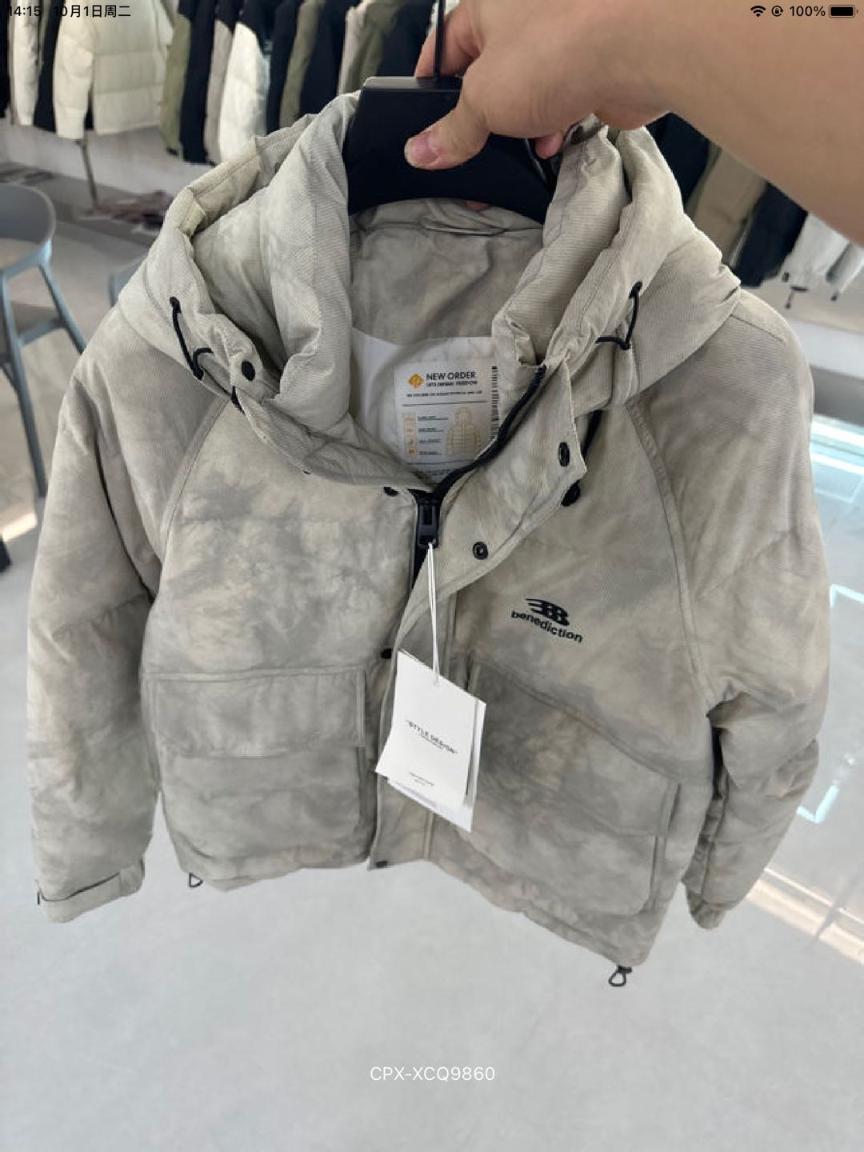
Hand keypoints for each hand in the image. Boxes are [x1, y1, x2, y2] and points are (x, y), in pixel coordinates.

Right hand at [405, 0, 670, 169]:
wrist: (638, 49)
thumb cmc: (554, 51)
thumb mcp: (484, 100)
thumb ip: (453, 130)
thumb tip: (420, 152)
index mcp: (490, 1)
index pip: (446, 43)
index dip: (431, 84)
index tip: (422, 121)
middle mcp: (527, 11)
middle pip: (491, 68)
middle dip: (480, 112)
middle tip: (468, 148)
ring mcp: (565, 36)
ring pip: (530, 85)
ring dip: (519, 122)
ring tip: (510, 152)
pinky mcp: (596, 63)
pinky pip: (565, 96)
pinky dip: (554, 121)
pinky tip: (550, 143)